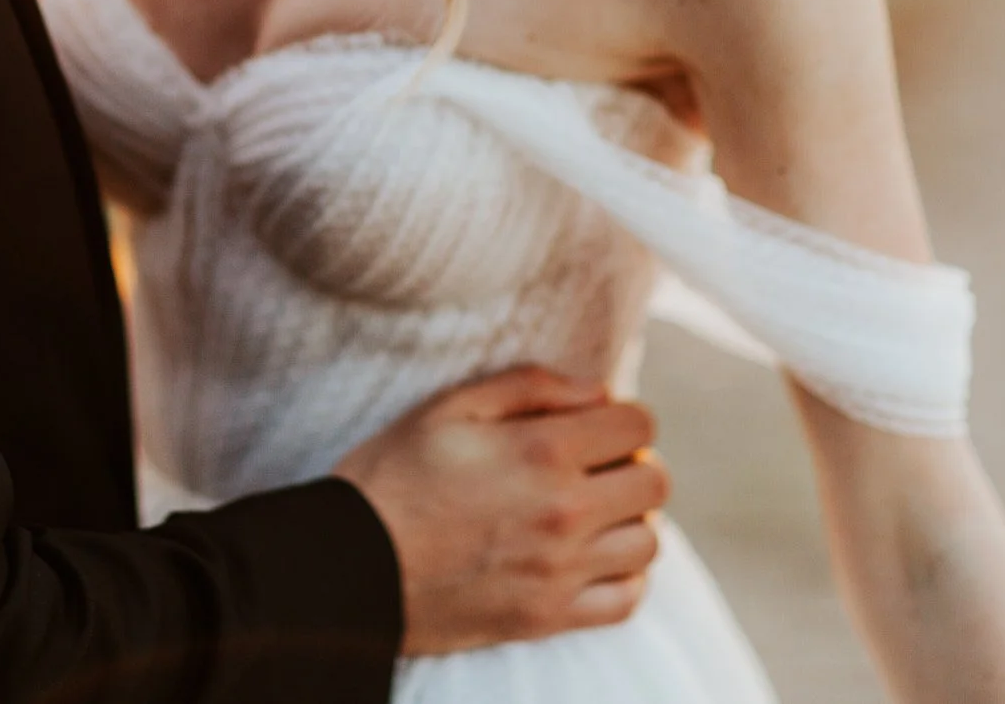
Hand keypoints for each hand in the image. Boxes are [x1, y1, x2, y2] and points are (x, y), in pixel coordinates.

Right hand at [335, 365, 669, 655]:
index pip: (638, 426)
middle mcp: (563, 512)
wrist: (350, 567)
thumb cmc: (392, 478)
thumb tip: (598, 391)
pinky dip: (622, 577)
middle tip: (596, 467)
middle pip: (655, 483)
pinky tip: (592, 558)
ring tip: (593, 513)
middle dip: (633, 465)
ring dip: (629, 521)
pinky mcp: (547, 616)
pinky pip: (625, 600)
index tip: (596, 426)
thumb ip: (531, 386)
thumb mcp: (449, 407)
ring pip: (647, 543)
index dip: (623, 418)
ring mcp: (559, 571)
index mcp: (542, 451)